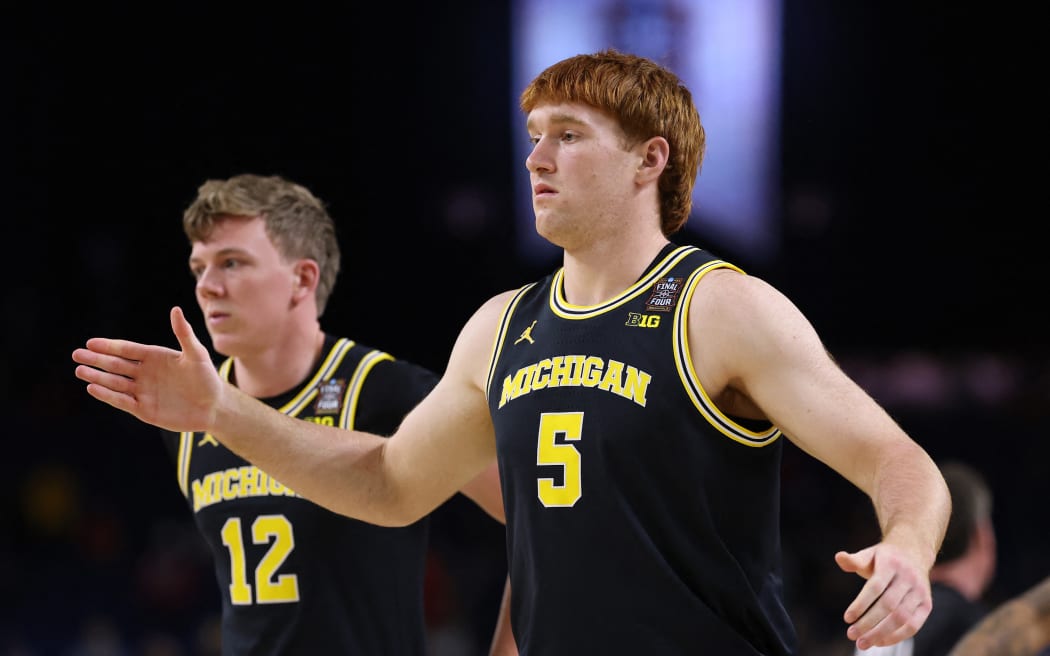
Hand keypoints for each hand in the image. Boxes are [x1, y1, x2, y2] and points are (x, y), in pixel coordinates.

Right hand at [72, 306, 220, 432]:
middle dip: (97, 360)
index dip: (110, 346)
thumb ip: (184, 334)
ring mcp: (142, 391)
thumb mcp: (197, 354)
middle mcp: (145, 373)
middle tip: (77, 354)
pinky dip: (107, 395)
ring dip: (97, 377)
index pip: (127, 350)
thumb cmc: (207, 378)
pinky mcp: (143, 409)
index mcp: (154, 357)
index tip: (91, 342)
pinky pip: (121, 401)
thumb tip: (176, 309)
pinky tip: (93, 388)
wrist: (214, 408)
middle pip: (116, 365)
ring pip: (115, 383)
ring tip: (80, 371)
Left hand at [836, 543, 932, 650]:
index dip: (861, 604)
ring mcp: (920, 592)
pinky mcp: (926, 604)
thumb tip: (839, 557)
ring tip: (863, 642)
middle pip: (888, 605)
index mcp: (891, 564)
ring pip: (901, 618)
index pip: (876, 587)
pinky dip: (897, 637)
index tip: (847, 618)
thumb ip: (854, 560)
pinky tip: (880, 641)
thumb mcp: (869, 554)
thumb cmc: (884, 558)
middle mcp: (908, 577)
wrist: (913, 553)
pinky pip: (913, 625)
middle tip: (851, 634)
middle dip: (869, 623)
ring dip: (881, 633)